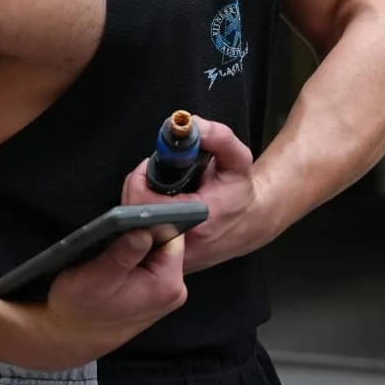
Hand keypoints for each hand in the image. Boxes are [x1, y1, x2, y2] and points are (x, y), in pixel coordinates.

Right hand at [39, 228, 187, 364]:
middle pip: (165, 244)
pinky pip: (148, 266)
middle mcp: (173, 291)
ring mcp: (164, 295)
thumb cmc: (78, 310)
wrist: (70, 338)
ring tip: (111, 251)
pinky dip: (132, 261)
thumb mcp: (97, 277)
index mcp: (167, 285)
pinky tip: (113, 265)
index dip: (150, 221)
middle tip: (114, 236)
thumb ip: (124, 253)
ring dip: (135, 248)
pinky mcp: (153, 296)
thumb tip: (144, 229)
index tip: (130, 217)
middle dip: (142, 235)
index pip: (172, 235)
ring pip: (155, 254)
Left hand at [122, 116, 266, 273]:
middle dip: (138, 188)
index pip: (145, 203)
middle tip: (156, 175)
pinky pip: (142, 238)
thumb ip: (219, 137)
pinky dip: (145, 220)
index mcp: (197, 220)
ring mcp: (173, 256)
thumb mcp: (238, 159)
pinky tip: (160, 208)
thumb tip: (192, 123)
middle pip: (132, 216)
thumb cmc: (240, 192)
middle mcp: (182, 244)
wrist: (251, 223)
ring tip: (161, 190)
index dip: (141, 179)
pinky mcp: (168, 260)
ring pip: (133, 229)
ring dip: (140, 203)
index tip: (152, 166)